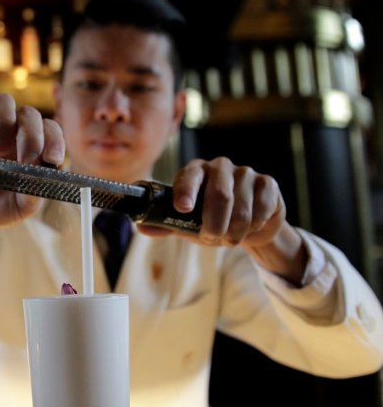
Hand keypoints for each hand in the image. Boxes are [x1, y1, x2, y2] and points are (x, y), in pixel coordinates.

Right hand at [0, 94, 65, 229]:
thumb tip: (40, 176)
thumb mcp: (19, 209)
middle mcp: (15, 133)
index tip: (51, 158)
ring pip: (3, 102)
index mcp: (34, 149)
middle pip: (29, 115)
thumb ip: (32, 194)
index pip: (51, 131)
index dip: (55, 140)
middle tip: (26, 159)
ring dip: (4, 121)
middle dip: (32, 135)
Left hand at [137, 157, 306, 283]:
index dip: (186, 191)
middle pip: (219, 195)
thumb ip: (163, 225)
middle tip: (212, 239)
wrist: (247, 226)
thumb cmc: (210, 220)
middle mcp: (219, 167)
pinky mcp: (267, 183)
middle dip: (215, 224)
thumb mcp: (185, 224)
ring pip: (242, 207)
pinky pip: (262, 208)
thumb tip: (139, 227)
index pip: (189, 175)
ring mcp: (245, 173)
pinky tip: (250, 228)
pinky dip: (254, 226)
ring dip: (235, 231)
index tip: (183, 208)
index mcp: (195, 172)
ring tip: (230, 238)